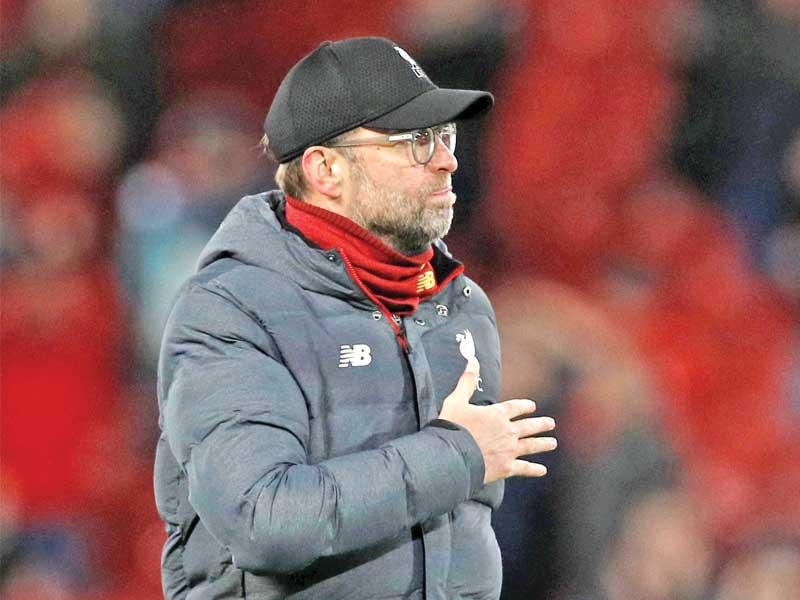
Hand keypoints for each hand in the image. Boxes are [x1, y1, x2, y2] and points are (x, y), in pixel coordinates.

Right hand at [439, 358, 556, 483]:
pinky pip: (524, 468)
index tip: (532, 406)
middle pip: (529, 426)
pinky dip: (534, 469)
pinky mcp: (506, 467)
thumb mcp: (456, 400)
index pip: (516, 407)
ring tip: (552, 443)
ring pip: (531, 445)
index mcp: (497, 414)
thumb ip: (466, 381)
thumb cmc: (453, 427)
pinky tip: (542, 470)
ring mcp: (509, 450)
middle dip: (541, 424)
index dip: (525, 406)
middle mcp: (508, 431)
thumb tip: (472, 360)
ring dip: (543, 443)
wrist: (453, 455)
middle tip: (551, 423)